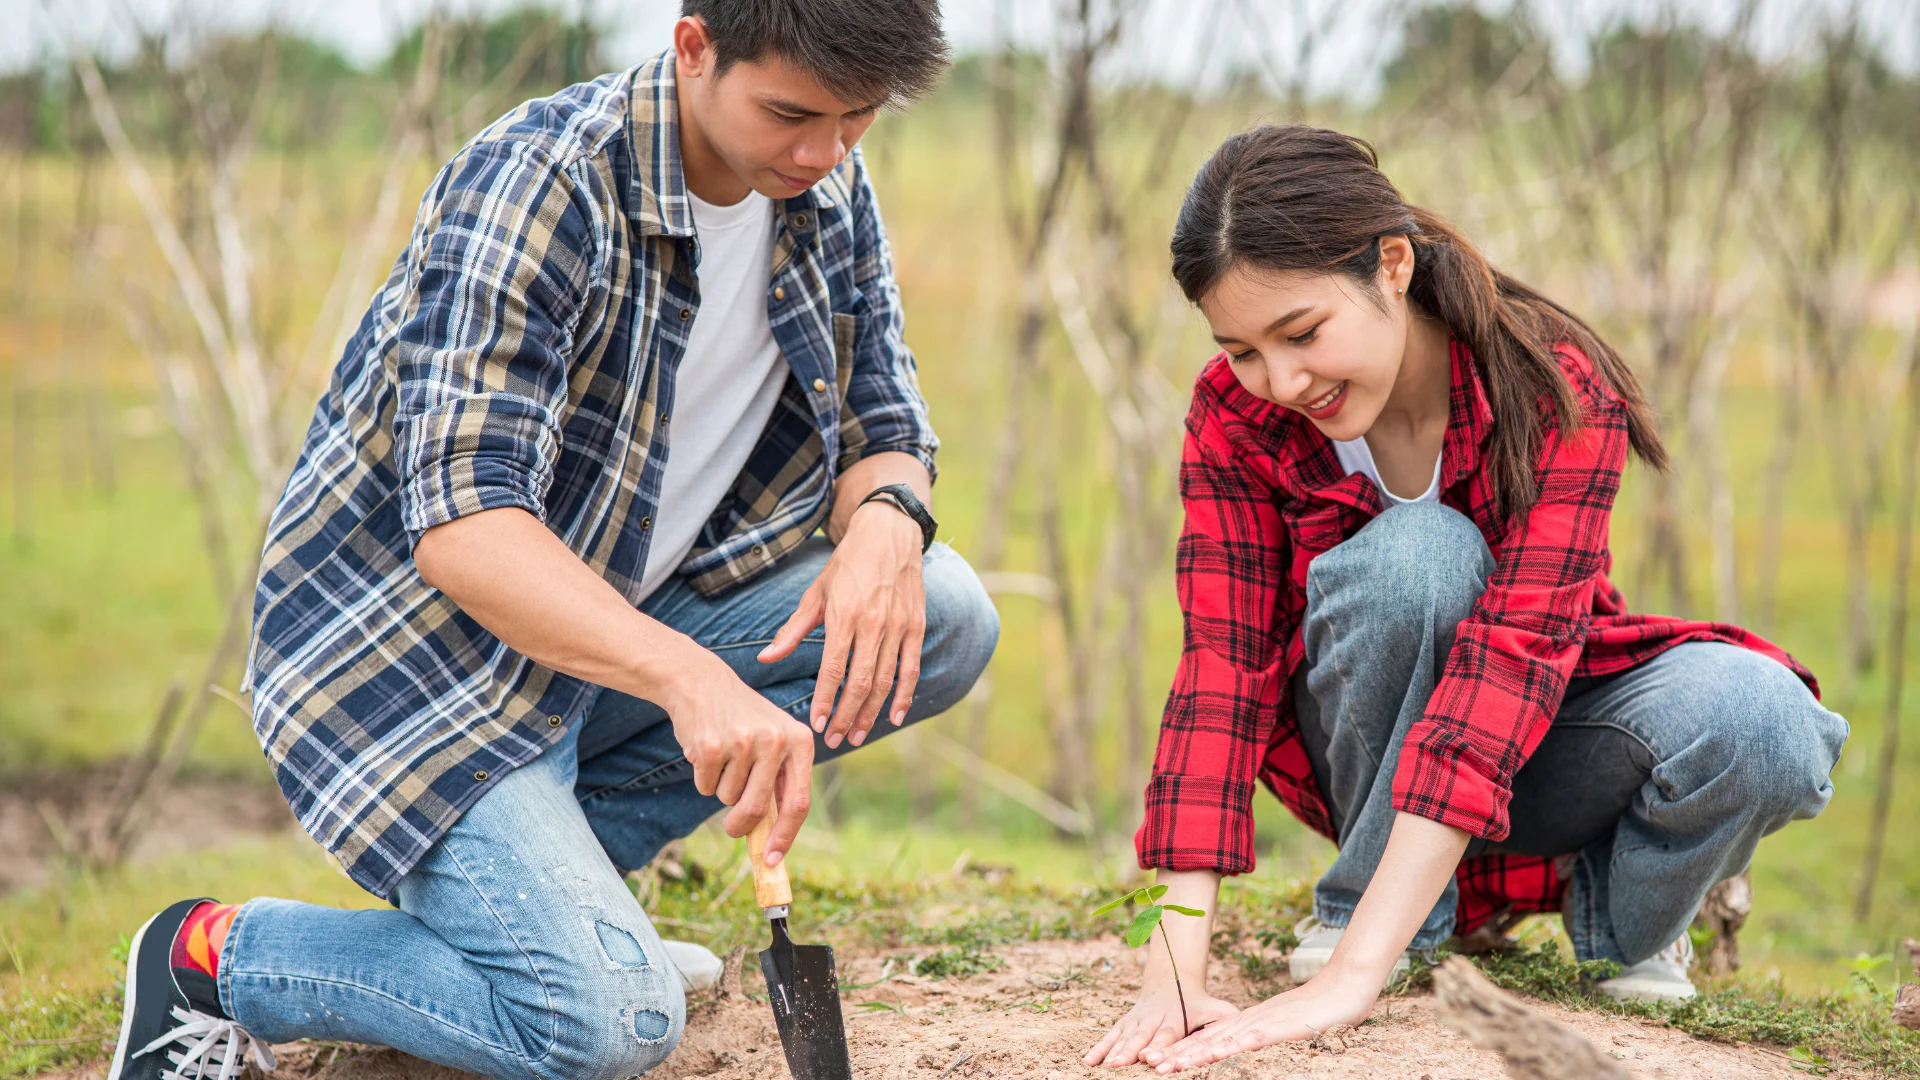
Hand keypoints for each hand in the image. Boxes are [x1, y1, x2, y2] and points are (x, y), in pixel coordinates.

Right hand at [661, 651, 812, 865]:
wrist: (702, 683)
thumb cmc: (744, 720)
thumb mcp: (774, 741)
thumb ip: (779, 783)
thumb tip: (774, 841)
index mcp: (800, 741)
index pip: (799, 802)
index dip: (786, 837)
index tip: (772, 861)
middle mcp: (775, 740)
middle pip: (758, 809)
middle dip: (742, 827)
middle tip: (732, 831)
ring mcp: (743, 742)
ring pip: (728, 799)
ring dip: (721, 790)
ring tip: (723, 758)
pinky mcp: (711, 746)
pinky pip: (706, 786)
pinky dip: (703, 779)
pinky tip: (707, 750)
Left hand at [759, 499, 924, 748]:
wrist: (889, 534)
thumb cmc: (847, 566)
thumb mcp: (816, 593)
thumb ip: (793, 630)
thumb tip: (766, 658)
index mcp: (845, 615)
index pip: (834, 669)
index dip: (826, 702)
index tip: (817, 725)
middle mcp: (874, 623)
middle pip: (862, 682)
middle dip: (848, 716)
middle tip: (836, 739)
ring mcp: (899, 626)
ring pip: (886, 681)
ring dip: (872, 713)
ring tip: (858, 735)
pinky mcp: (916, 626)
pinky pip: (912, 669)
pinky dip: (904, 696)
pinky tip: (894, 716)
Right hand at [1084, 985, 1238, 1067]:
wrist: (1172, 980)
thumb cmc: (1198, 1003)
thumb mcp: (1216, 1007)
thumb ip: (1226, 1018)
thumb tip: (1245, 1030)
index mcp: (1176, 1017)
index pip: (1167, 1034)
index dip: (1158, 1046)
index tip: (1149, 1057)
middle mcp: (1153, 1018)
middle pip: (1141, 1036)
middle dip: (1130, 1051)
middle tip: (1120, 1064)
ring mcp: (1137, 1020)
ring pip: (1123, 1036)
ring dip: (1112, 1051)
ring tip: (1103, 1066)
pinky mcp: (1125, 1022)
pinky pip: (1110, 1036)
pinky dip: (1098, 1048)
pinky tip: (1087, 1062)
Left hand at [1142, 966, 1380, 1072]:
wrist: (1347, 983)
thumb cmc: (1321, 1009)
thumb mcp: (1286, 1027)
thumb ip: (1266, 1037)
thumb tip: (1248, 1049)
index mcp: (1251, 1022)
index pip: (1210, 1038)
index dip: (1183, 1050)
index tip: (1159, 1061)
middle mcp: (1252, 1021)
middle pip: (1207, 1039)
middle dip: (1177, 1054)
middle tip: (1148, 1064)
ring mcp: (1265, 1022)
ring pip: (1222, 1040)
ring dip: (1193, 1053)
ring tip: (1167, 1065)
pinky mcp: (1282, 1026)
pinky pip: (1253, 1038)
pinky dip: (1232, 1046)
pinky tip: (1214, 1053)